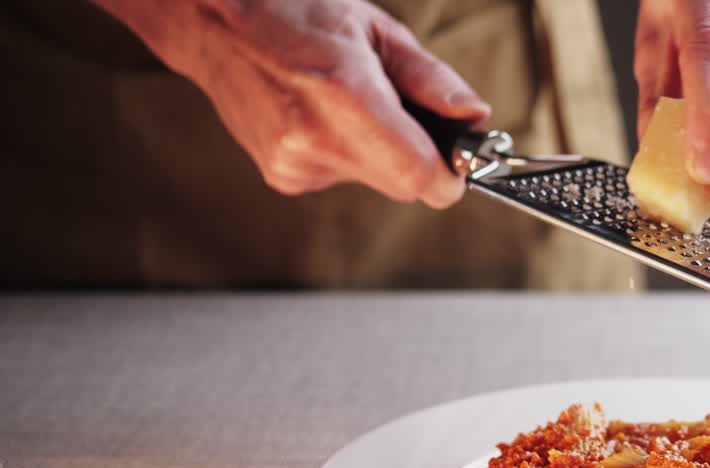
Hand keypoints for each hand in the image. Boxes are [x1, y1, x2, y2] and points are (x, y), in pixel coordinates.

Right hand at [95, 0, 489, 206]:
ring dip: (377, 149)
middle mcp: (314, 140)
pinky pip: (343, 174)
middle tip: (400, 109)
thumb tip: (473, 117)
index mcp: (343, 97)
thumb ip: (431, 79)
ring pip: (374, 179)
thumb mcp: (375, 29)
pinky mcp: (283, 176)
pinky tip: (320, 113)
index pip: (420, 179)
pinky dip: (345, 150)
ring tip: (345, 99)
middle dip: (416, 155)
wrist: (212, 19)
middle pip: (403, 184)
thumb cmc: (292, 10)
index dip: (448, 172)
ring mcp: (294, 164)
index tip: (456, 155)